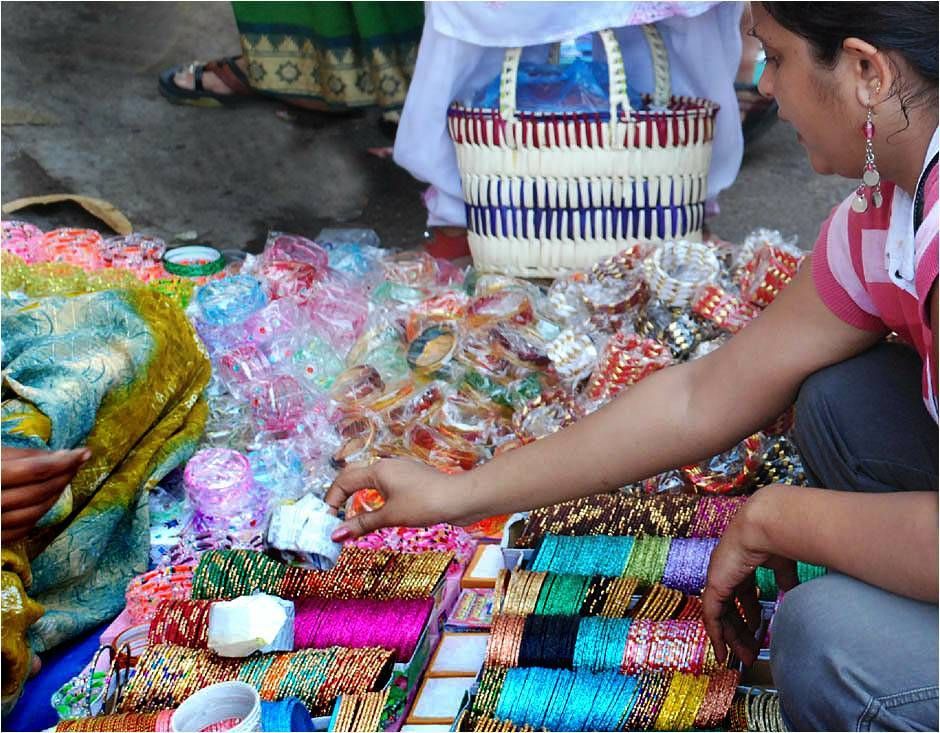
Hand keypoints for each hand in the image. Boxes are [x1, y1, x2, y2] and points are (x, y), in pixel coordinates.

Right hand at [1, 446, 90, 543]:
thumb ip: (22, 455)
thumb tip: (63, 455)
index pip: (35, 470)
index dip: (64, 461)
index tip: (84, 453)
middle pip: (39, 492)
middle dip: (63, 476)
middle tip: (78, 462)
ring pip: (34, 514)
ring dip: (55, 495)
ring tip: (64, 478)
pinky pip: (21, 531)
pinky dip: (38, 514)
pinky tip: (46, 499)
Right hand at [325, 458, 472, 541]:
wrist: (461, 498)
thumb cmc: (424, 503)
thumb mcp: (390, 516)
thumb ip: (361, 524)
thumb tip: (335, 535)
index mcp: (378, 470)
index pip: (344, 480)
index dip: (331, 499)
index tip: (327, 520)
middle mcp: (387, 465)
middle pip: (355, 477)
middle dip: (342, 496)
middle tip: (335, 517)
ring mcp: (402, 472)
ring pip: (371, 482)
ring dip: (359, 498)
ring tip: (354, 518)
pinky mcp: (413, 481)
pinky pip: (386, 487)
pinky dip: (376, 499)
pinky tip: (380, 513)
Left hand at [701, 490, 797, 665]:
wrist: (765, 526)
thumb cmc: (776, 539)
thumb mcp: (782, 566)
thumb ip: (784, 581)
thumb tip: (792, 593)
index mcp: (739, 564)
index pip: (741, 594)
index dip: (750, 613)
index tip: (758, 629)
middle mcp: (725, 572)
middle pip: (730, 608)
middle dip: (742, 631)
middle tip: (752, 650)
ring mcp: (717, 578)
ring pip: (720, 616)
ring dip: (732, 638)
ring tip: (744, 656)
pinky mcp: (714, 585)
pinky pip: (711, 616)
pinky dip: (716, 635)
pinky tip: (723, 650)